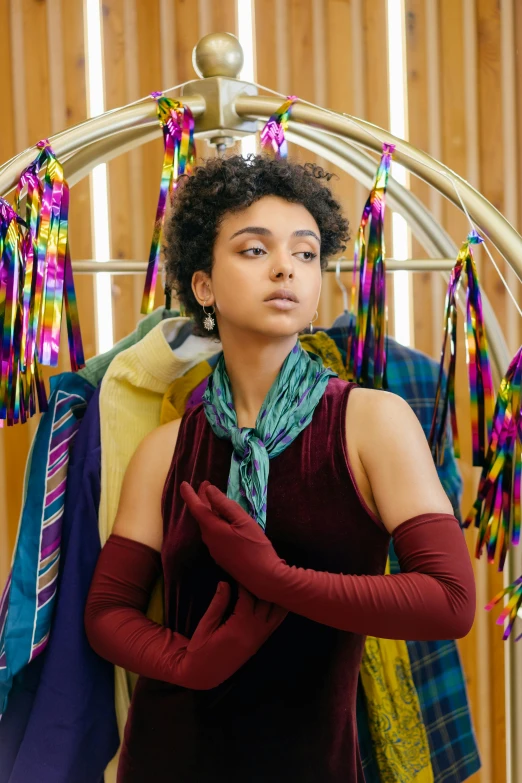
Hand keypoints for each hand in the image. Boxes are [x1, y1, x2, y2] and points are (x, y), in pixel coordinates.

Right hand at [179, 580, 286, 688]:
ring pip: (276, 615)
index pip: (248, 598)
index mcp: (238, 628)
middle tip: (261, 570)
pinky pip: (274, 624)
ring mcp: (258, 639)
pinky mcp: (259, 643)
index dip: (244, 583)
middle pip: (266, 603)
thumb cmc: (200, 650)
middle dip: (263, 586)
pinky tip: (276, 599)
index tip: (241, 571)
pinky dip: (277, 610)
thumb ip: (218, 604)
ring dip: (275, 598)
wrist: (204, 675)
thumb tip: (225, 583)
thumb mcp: (205, 626)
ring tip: (272, 581)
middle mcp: (253, 633)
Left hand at [180, 481, 285, 600]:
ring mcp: (215, 550)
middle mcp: (209, 540)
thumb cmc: (256, 547)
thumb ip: (225, 505)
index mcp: (212, 529)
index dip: (189, 495)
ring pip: (208, 526)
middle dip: (202, 500)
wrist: (263, 578)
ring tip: (215, 499)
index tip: (183, 484)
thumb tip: (209, 491)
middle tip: (206, 485)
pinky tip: (224, 520)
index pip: (196, 508)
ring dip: (210, 511)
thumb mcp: (243, 521)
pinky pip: (214, 535)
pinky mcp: (222, 557)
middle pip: (202, 516)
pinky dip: (215, 522)